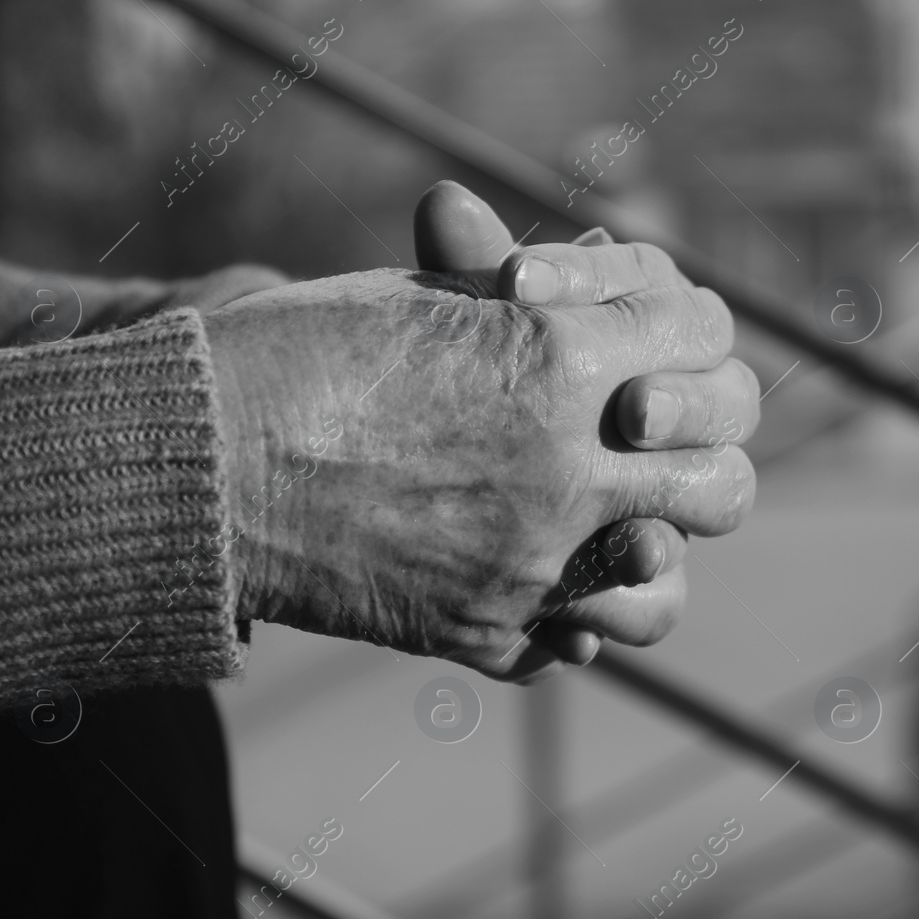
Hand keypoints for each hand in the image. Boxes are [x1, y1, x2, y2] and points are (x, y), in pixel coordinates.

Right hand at [206, 230, 757, 678]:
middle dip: (704, 456)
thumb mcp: (421, 296)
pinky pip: (574, 640)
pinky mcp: (486, 629)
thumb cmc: (296, 351)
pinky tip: (546, 585)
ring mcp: (533, 562)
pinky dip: (571, 617)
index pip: (704, 340)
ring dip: (655, 555)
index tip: (659, 345)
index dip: (689, 337)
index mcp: (561, 358)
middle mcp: (570, 467)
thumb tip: (593, 278)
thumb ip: (528, 297)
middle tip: (661, 449)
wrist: (194, 462)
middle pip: (724, 481)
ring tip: (623, 533)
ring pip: (667, 587)